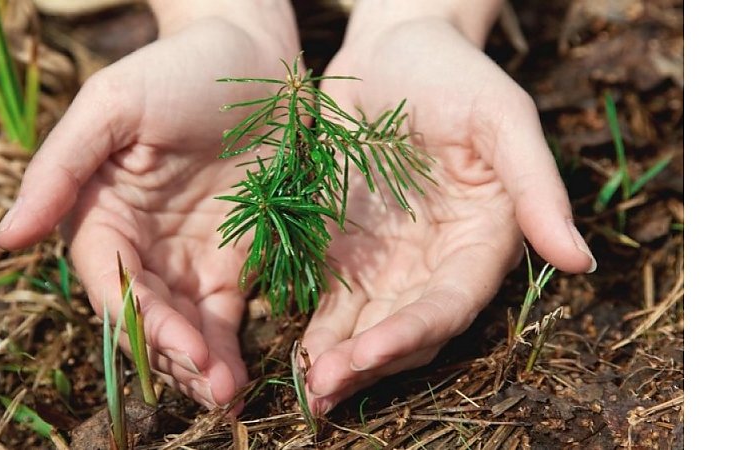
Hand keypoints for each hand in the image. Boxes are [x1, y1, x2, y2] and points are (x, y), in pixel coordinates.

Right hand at [0, 1, 300, 410]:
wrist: (255, 57)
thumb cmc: (177, 70)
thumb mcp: (111, 106)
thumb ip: (60, 169)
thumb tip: (5, 239)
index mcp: (100, 213)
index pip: (107, 281)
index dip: (136, 319)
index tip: (173, 345)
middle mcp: (139, 245)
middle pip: (144, 316)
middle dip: (172, 355)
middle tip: (209, 384)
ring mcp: (186, 257)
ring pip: (182, 328)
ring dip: (198, 365)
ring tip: (225, 392)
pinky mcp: (231, 262)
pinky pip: (223, 317)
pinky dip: (227, 348)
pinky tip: (238, 376)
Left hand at [301, 4, 596, 413]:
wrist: (391, 49)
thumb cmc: (454, 74)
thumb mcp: (502, 119)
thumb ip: (536, 187)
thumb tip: (580, 260)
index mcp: (481, 240)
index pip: (449, 303)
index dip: (411, 332)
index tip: (368, 353)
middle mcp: (436, 261)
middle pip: (407, 329)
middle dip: (368, 362)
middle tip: (323, 386)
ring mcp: (389, 258)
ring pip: (367, 325)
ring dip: (339, 359)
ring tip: (307, 386)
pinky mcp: (348, 247)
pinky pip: (333, 299)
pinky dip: (316, 326)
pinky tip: (294, 350)